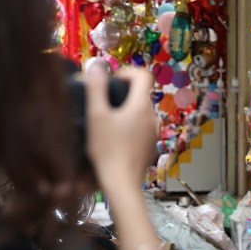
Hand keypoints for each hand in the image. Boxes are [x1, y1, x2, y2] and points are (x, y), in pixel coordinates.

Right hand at [85, 66, 156, 189]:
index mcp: (141, 105)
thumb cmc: (107, 148)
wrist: (121, 183)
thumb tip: (96, 66)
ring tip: (107, 121)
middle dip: (124, 92)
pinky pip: (142, 127)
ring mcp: (154, 132)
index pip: (144, 75)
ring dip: (126, 110)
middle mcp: (152, 116)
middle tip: (103, 103)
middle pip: (142, 93)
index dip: (128, 71)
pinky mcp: (151, 146)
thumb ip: (96, 88)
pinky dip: (130, 125)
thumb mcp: (96, 116)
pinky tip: (115, 138)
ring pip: (141, 111)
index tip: (112, 81)